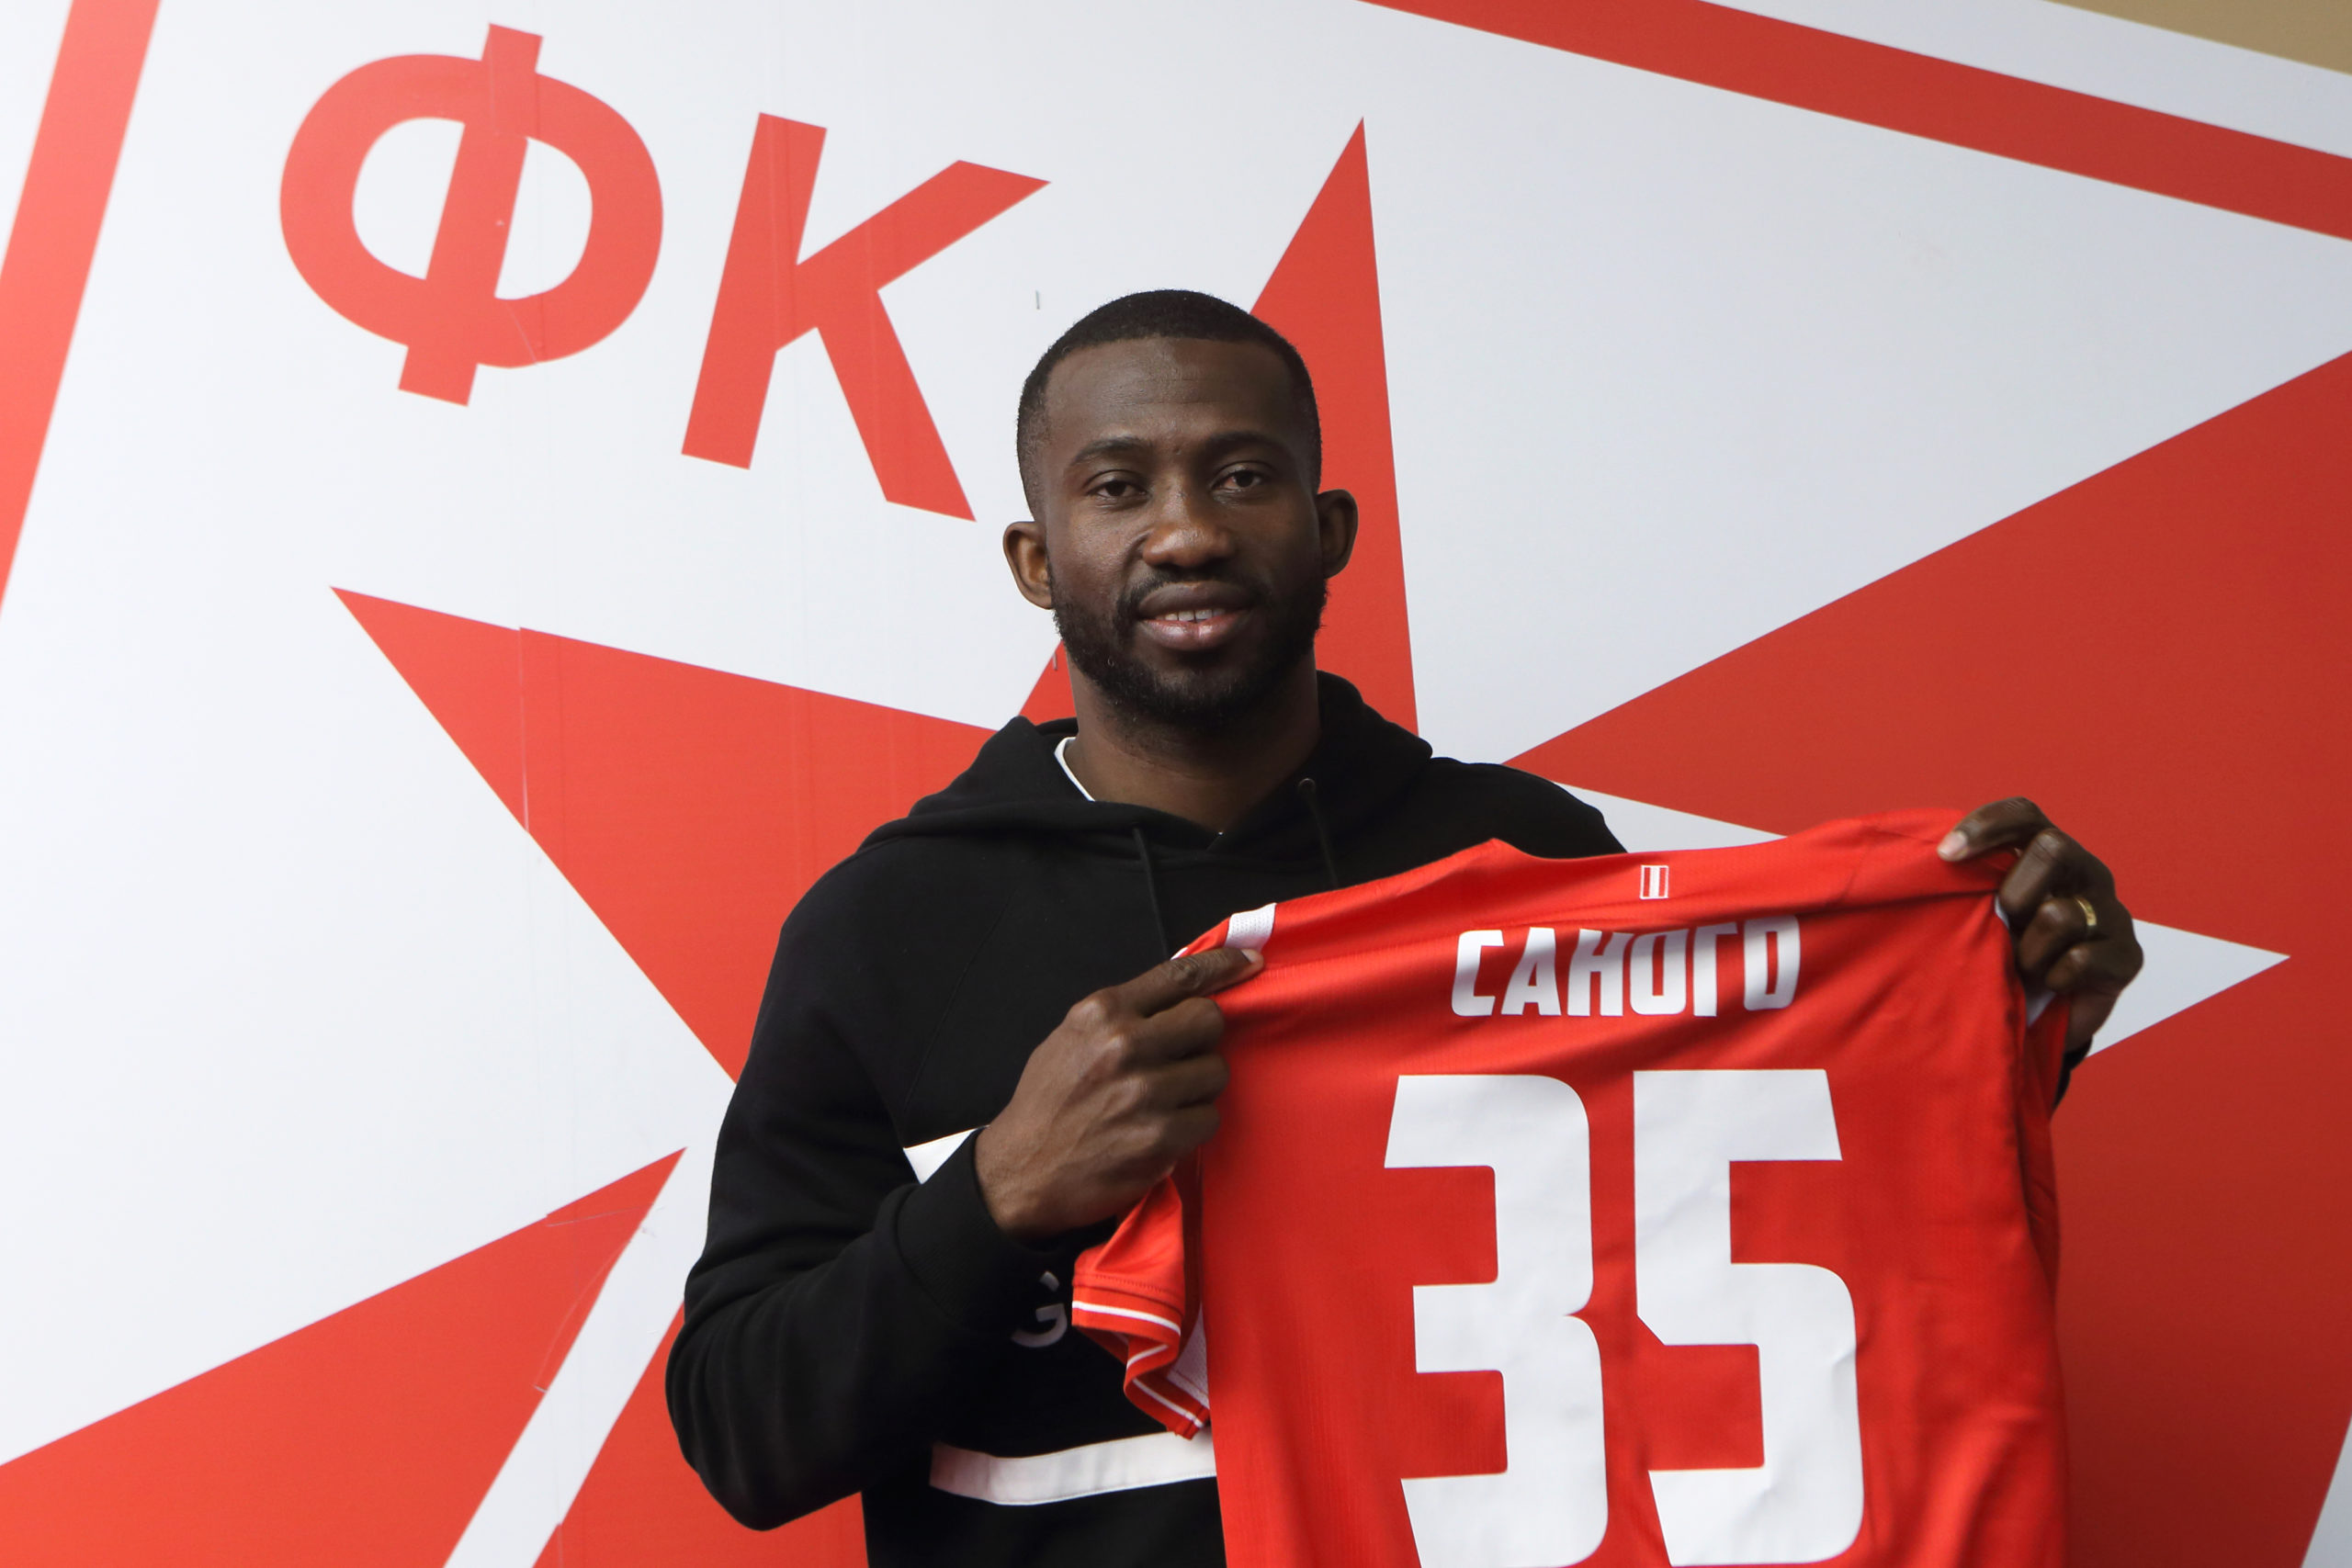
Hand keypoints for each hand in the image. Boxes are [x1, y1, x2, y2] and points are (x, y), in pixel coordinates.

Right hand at [974, 946, 1261, 1242]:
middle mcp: (1124, 1044)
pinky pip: (1209, 1118)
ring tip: (1165, 1101)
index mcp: (1102, 1012)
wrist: (1022, 1171)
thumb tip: (1184, 992)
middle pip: (1209, 1020)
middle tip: (1181, 1060)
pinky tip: (1163, 1130)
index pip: (1181, 975)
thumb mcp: (1073, 1037)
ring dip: (1198, 1087)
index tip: (1250, 963)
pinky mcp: (1159, 1137)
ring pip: (1215, 1071)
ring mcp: (1144, 1092)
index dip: (1224, 965)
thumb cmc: (1049, 1102)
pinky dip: (1192, 1126)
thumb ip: (1125, 1012)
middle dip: (1203, 1040)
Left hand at [1939, 799, 2144, 1059]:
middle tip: (2002, 930)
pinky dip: (2052, 978)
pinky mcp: (2128, 956)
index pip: (2024, 815)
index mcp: (2048, 853)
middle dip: (2013, 895)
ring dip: (2027, 951)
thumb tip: (1930, 862)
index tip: (1946, 855)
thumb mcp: (1982, 915)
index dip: (1986, 825)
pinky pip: (2080, 960)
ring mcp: (2111, 912)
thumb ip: (1967, 886)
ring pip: (2060, 914)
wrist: (2040, 1017)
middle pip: (2053, 850)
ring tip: (2022, 969)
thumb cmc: (2003, 955)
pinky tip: (2050, 984)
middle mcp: (2086, 873)